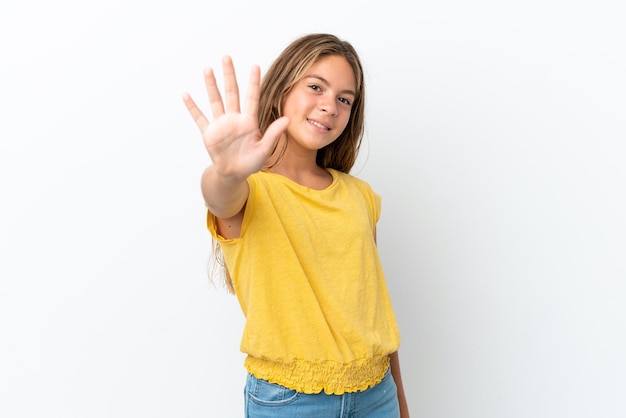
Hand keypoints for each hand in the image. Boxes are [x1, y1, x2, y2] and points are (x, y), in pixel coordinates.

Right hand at [183, 56, 288, 180]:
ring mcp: (220, 125)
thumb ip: (273, 134)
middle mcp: (234, 119)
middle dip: (229, 75)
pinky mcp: (209, 133)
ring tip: (207, 69)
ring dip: (211, 85)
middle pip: (231, 92)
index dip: (253, 82)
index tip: (255, 66)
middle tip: (227, 57)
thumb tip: (287, 119)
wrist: (234, 174)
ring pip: (215, 100)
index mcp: (249, 122)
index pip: (252, 98)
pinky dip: (192, 107)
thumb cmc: (250, 162)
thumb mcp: (264, 150)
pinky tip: (186, 95)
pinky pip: (199, 118)